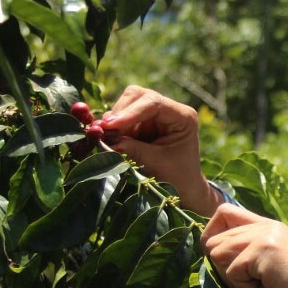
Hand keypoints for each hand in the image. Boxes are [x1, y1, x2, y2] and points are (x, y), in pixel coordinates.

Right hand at [99, 85, 221, 216]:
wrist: (183, 191)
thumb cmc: (177, 178)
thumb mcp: (155, 163)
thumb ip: (131, 149)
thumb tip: (103, 137)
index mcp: (183, 116)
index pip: (153, 103)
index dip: (129, 112)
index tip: (110, 125)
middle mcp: (168, 110)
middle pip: (137, 96)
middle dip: (119, 114)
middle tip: (104, 131)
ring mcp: (153, 116)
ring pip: (125, 105)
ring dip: (114, 122)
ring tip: (106, 139)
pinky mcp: (141, 124)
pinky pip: (120, 119)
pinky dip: (112, 129)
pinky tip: (107, 140)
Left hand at [201, 204, 287, 287]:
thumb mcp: (272, 268)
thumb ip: (248, 255)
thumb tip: (211, 254)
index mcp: (270, 227)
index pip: (224, 213)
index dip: (213, 234)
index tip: (221, 260)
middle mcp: (266, 226)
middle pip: (214, 238)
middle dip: (225, 268)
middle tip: (253, 283)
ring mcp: (265, 235)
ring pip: (217, 254)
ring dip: (235, 279)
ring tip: (263, 286)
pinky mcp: (262, 250)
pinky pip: (231, 272)